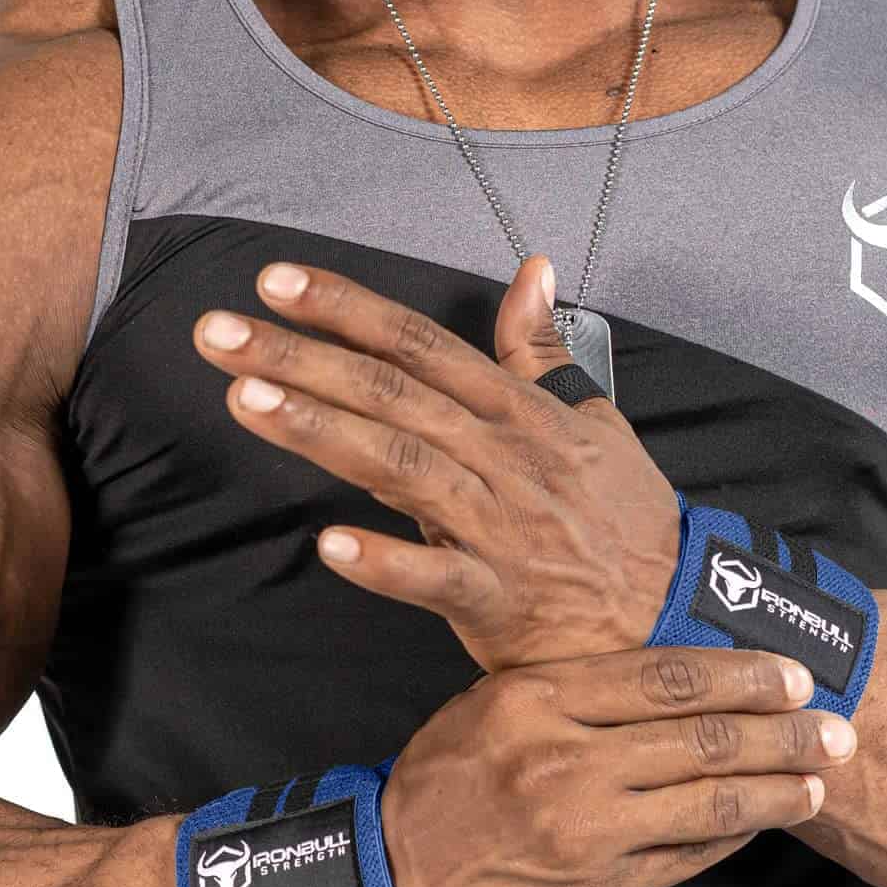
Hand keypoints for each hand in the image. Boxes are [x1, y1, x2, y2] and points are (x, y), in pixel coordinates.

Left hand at [192, 254, 680, 669]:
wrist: (668, 614)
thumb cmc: (625, 518)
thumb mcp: (596, 421)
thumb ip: (544, 351)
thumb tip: (532, 272)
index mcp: (521, 413)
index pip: (424, 346)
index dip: (349, 310)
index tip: (278, 282)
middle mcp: (504, 458)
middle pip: (394, 395)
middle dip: (302, 358)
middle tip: (219, 333)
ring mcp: (501, 527)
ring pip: (403, 467)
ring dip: (323, 432)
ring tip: (244, 400)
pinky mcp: (498, 598)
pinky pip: (437, 579)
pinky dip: (386, 562)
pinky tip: (329, 545)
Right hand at [379, 646, 853, 886]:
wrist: (396, 881)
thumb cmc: (448, 783)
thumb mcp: (494, 708)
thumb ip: (581, 693)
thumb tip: (688, 684)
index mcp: (536, 700)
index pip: (666, 678)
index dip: (742, 674)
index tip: (791, 673)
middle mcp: (565, 763)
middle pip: (705, 738)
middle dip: (784, 731)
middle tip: (835, 725)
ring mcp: (588, 834)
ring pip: (711, 802)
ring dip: (780, 788)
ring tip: (821, 776)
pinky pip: (690, 856)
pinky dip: (735, 834)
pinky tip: (765, 818)